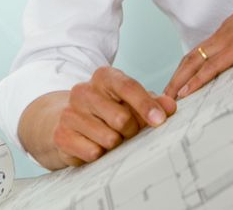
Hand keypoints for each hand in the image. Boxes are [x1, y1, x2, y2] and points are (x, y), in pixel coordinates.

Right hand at [53, 67, 175, 166]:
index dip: (146, 104)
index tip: (160, 120)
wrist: (69, 120)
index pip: (128, 87)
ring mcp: (70, 112)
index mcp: (104, 77)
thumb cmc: (108, 108)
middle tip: (128, 131)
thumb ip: (153, 102)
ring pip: (108, 139)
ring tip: (111, 138)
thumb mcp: (130, 101)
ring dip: (116, 144)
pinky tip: (96, 145)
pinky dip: (100, 155)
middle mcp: (84, 90)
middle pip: (121, 118)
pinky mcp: (62, 135)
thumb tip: (171, 106)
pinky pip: (92, 153)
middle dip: (131, 130)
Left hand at [164, 0, 232, 99]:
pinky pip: (211, 67)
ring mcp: (227, 41)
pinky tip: (186, 93)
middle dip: (176, 78)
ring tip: (167, 98)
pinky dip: (196, 81)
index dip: (187, 69)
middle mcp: (222, 35)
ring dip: (178, 82)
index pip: (200, 52)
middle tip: (164, 95)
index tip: (179, 83)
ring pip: (193, 63)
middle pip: (190, 59)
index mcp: (228, 31)